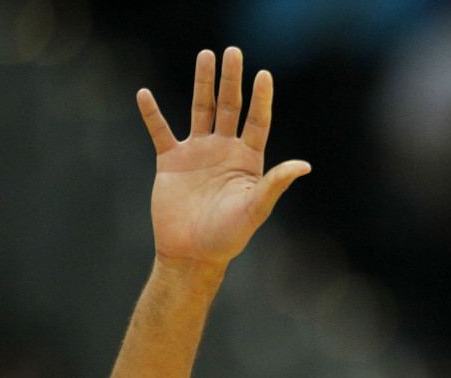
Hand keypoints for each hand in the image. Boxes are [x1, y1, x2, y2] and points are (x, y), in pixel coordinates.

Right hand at [137, 47, 309, 274]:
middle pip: (229, 107)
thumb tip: (305, 165)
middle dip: (231, 80)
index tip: (263, 74)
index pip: (257, 122)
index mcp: (248, 161)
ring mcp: (198, 153)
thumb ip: (275, 184)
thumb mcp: (256, 208)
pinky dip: (152, 114)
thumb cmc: (228, 236)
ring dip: (202, 84)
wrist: (192, 253)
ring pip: (200, 110)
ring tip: (205, 55)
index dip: (261, 99)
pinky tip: (145, 94)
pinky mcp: (171, 162)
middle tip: (232, 52)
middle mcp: (224, 151)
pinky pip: (160, 132)